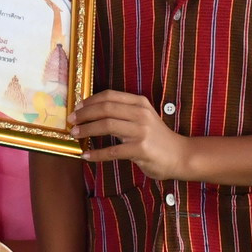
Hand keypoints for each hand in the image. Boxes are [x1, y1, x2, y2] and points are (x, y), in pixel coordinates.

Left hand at [70, 91, 190, 181]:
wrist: (180, 155)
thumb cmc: (157, 138)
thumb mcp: (143, 118)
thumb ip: (124, 113)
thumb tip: (93, 113)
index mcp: (139, 103)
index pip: (109, 96)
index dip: (90, 101)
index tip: (77, 108)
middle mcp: (140, 113)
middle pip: (105, 108)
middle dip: (84, 114)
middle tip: (71, 121)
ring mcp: (141, 131)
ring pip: (107, 125)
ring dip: (87, 130)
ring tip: (75, 134)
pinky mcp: (140, 149)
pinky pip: (112, 151)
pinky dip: (96, 154)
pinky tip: (86, 156)